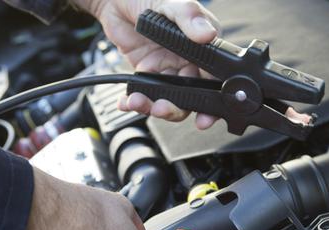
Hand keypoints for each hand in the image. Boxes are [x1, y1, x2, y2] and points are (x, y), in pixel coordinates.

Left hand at [73, 0, 220, 129]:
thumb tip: (208, 34)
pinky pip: (146, 94)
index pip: (214, 80)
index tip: (205, 118)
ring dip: (153, 106)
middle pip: (190, 98)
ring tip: (138, 102)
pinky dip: (135, 101)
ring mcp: (169, 70)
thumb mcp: (172, 3)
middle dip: (176, 108)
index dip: (212, 103)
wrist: (115, 0)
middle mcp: (189, 62)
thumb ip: (190, 17)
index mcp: (204, 47)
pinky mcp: (149, 75)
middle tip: (162, 108)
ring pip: (168, 100)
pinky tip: (127, 101)